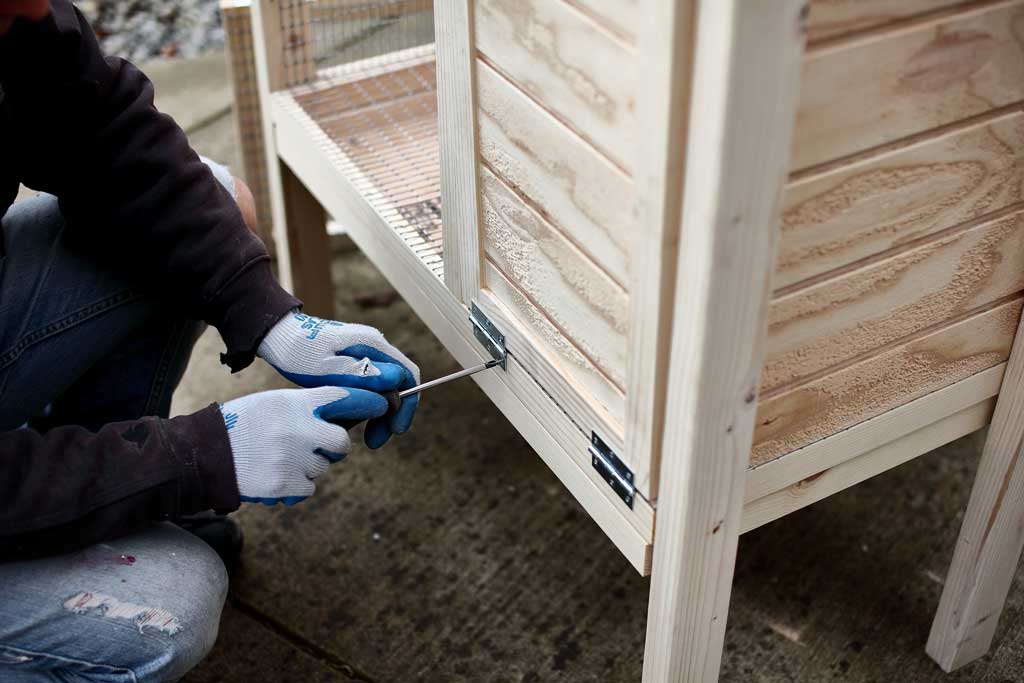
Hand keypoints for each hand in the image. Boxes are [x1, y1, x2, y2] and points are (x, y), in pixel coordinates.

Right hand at [219, 386, 388, 504]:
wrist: (205, 454)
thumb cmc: (243, 424)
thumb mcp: (274, 404)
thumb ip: (307, 408)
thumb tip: (345, 416)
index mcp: (295, 404)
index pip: (344, 398)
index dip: (367, 402)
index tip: (382, 404)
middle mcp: (299, 429)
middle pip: (341, 442)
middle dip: (334, 446)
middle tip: (313, 445)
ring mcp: (293, 459)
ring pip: (322, 466)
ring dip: (308, 465)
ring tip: (278, 457)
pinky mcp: (286, 485)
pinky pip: (308, 487)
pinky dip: (296, 484)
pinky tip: (273, 473)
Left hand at [257, 310, 419, 447]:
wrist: (278, 337)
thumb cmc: (298, 352)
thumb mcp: (325, 368)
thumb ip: (361, 373)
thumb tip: (396, 380)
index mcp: (372, 344)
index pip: (407, 375)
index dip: (406, 405)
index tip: (394, 430)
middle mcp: (374, 347)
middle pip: (398, 385)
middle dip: (390, 415)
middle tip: (374, 441)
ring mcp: (366, 354)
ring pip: (384, 389)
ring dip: (376, 414)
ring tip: (358, 434)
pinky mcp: (356, 363)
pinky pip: (369, 387)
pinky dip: (364, 406)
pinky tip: (348, 420)